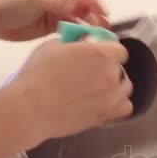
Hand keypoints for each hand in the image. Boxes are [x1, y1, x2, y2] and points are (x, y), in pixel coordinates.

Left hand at [0, 0, 109, 40]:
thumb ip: (65, 2)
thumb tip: (89, 8)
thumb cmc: (12, 0)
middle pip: (82, 1)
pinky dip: (80, 32)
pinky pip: (71, 26)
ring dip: (90, 23)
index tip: (101, 11)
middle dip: (93, 12)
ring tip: (101, 33)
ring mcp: (57, 6)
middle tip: (105, 24)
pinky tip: (88, 38)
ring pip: (79, 15)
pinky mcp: (54, 22)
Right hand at [7, 39, 132, 145]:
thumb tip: (83, 43)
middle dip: (110, 70)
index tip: (102, 56)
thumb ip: (75, 43)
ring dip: (115, 87)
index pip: (120, 50)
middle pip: (121, 70)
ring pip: (125, 89)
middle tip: (92, 75)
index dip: (111, 52)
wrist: (31, 108)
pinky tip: (104, 104)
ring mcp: (111, 96)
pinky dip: (118, 106)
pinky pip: (125, 108)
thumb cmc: (37, 76)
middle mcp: (110, 74)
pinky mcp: (107, 115)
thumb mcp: (53, 46)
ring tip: (98, 91)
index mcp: (99, 53)